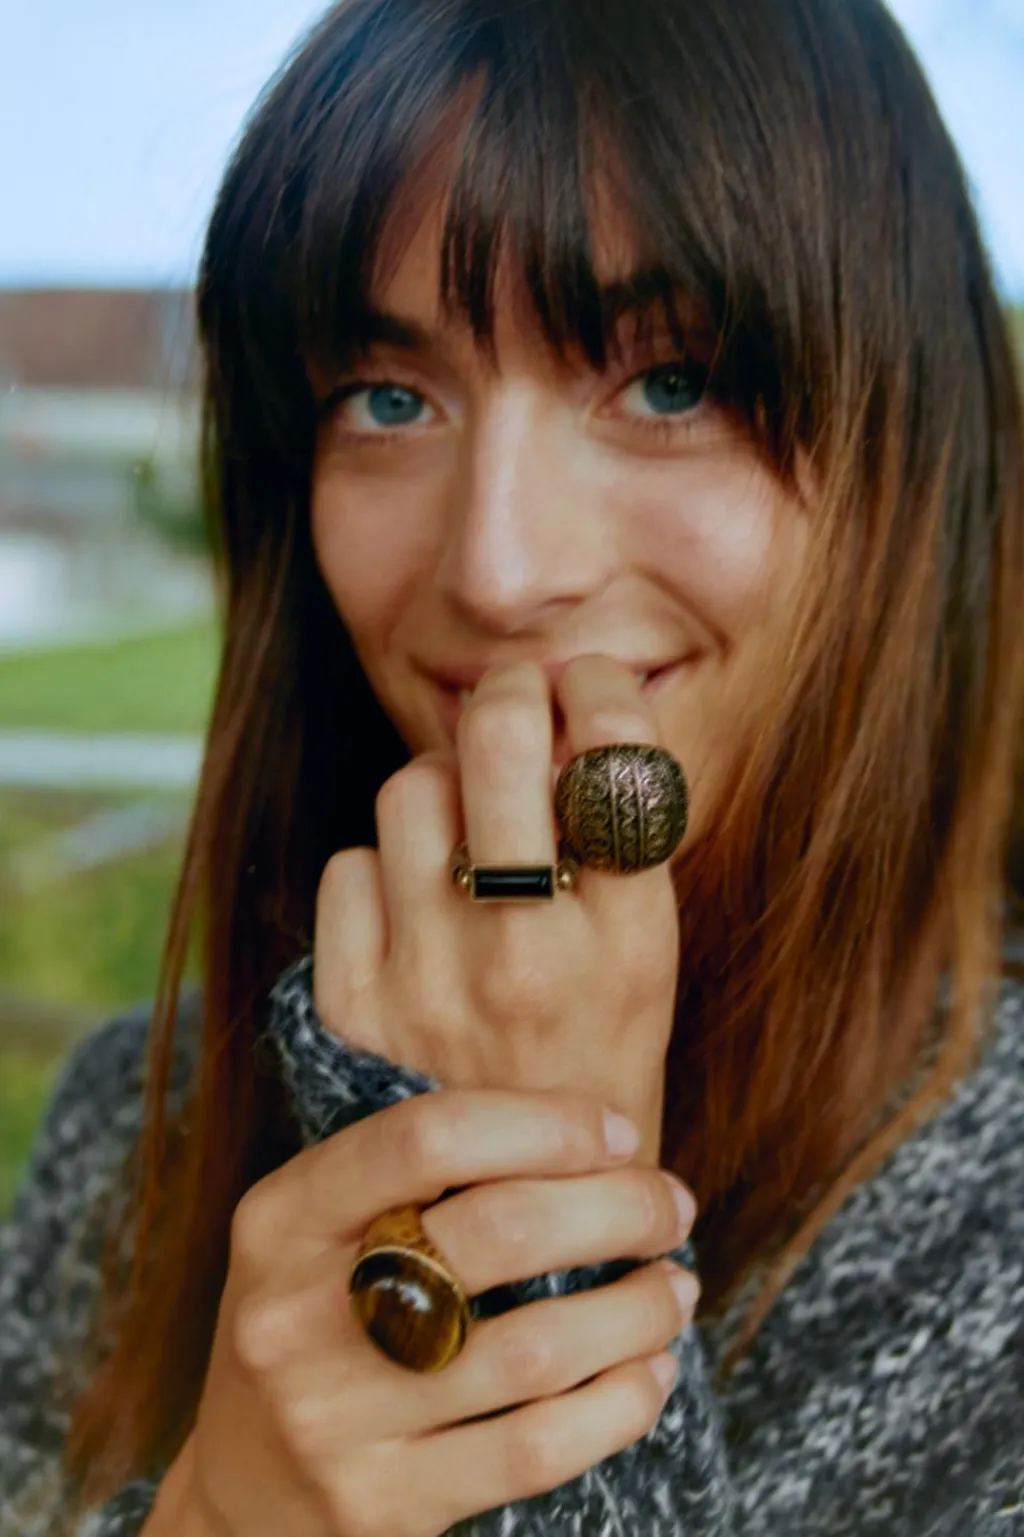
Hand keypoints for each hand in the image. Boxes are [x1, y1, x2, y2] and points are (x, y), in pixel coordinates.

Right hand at [174, 1088, 697, 1536]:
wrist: (243, 1494)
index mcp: (282, 1218)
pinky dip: (620, 1402)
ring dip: (638, 1309)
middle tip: (672, 1206)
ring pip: (537, 1348)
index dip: (545, 1124)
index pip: (428, 1137)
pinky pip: (537, 1447)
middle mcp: (297, 1313)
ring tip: (676, 1286)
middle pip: (500, 1233)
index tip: (618, 1133)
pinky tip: (650, 1372)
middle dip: (617, 1209)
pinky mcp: (385, 1504)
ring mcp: (339, 1418)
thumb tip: (591, 1134)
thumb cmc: (315, 1323)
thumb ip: (414, 1177)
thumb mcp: (318, 1231)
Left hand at [314, 657, 681, 1161]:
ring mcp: (430, 980)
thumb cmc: (595, 1062)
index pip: (613, 754)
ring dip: (440, 784)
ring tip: (464, 824)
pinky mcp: (352, 1005)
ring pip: (408, 790)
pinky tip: (412, 903)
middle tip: (513, 701)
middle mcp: (529, 954)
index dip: (595, 689)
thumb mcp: (645, 957)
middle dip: (506, 695)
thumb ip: (615, 840)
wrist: (525, 1215)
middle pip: (495, 741)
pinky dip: (378, 868)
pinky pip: (346, 866)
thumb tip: (567, 701)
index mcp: (628, 940)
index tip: (585, 689)